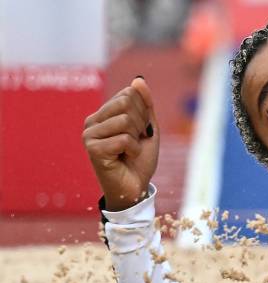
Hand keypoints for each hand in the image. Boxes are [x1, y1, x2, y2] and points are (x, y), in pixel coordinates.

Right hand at [82, 77, 159, 210]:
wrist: (135, 188)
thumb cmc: (140, 159)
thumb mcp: (148, 128)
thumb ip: (145, 104)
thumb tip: (138, 79)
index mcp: (104, 113)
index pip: (129, 93)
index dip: (144, 113)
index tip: (139, 132)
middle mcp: (92, 121)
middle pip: (127, 103)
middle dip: (141, 124)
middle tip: (135, 142)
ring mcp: (89, 134)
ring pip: (126, 120)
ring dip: (137, 139)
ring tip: (129, 151)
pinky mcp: (92, 149)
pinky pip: (124, 139)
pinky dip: (133, 150)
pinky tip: (125, 158)